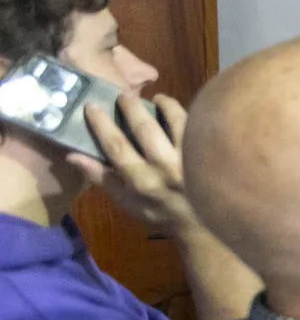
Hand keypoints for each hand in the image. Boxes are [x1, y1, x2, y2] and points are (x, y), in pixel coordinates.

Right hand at [71, 94, 202, 237]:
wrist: (202, 225)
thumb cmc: (159, 213)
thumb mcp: (126, 203)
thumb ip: (100, 178)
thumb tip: (72, 156)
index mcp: (141, 181)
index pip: (117, 146)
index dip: (102, 124)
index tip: (92, 106)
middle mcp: (165, 168)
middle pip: (145, 129)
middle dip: (131, 107)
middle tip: (123, 94)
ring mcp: (189, 159)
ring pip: (176, 121)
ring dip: (164, 105)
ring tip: (156, 98)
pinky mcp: (207, 153)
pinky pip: (196, 126)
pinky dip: (185, 114)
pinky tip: (177, 110)